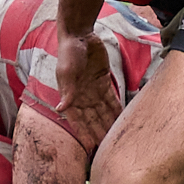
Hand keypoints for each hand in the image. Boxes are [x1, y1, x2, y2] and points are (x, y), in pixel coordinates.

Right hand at [55, 33, 120, 148]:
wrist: (79, 35)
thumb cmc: (68, 52)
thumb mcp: (66, 70)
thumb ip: (66, 90)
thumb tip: (60, 109)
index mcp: (69, 95)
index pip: (77, 119)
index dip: (83, 132)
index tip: (90, 146)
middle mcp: (81, 96)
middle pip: (92, 119)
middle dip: (99, 133)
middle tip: (108, 149)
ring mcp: (93, 91)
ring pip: (102, 113)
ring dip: (108, 125)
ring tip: (117, 139)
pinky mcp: (103, 83)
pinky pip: (111, 101)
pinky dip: (116, 111)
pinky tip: (123, 121)